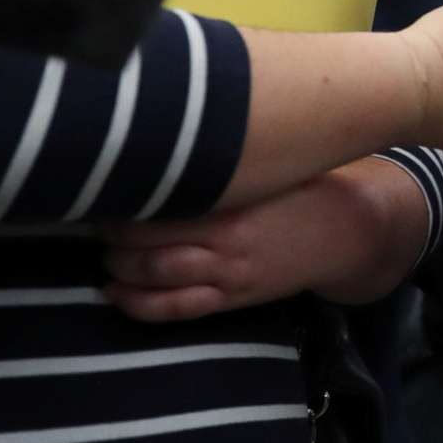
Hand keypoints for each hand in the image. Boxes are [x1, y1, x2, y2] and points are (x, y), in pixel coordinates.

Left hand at [100, 160, 425, 320]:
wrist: (347, 231)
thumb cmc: (299, 188)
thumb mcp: (264, 165)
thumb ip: (215, 159)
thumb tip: (157, 133)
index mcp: (232, 200)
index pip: (157, 204)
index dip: (119, 202)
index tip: (102, 189)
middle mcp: (226, 240)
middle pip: (147, 244)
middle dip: (111, 238)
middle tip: (95, 222)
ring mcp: (229, 273)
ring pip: (156, 278)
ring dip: (119, 270)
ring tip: (105, 257)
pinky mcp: (234, 298)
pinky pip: (179, 308)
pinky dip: (140, 305)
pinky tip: (116, 294)